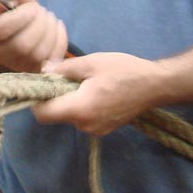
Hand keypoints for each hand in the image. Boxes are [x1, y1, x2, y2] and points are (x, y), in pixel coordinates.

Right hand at [0, 0, 67, 72]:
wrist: (20, 36)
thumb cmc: (18, 18)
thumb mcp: (17, 4)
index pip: (1, 30)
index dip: (20, 16)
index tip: (32, 7)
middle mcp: (0, 55)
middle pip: (22, 45)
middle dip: (39, 24)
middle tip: (43, 11)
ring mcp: (19, 67)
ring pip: (38, 53)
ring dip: (50, 31)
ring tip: (50, 17)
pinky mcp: (36, 71)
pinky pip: (52, 59)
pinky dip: (60, 40)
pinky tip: (58, 26)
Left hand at [31, 53, 161, 135]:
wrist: (155, 85)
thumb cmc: (124, 71)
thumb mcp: (91, 63)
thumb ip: (64, 69)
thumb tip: (43, 70)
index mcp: (80, 109)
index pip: (44, 115)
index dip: (36, 101)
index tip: (39, 85)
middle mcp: (85, 126)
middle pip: (57, 115)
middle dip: (54, 97)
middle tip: (62, 76)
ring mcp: (96, 130)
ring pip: (70, 116)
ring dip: (69, 100)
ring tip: (83, 81)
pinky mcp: (105, 128)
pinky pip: (84, 118)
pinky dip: (81, 105)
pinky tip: (94, 90)